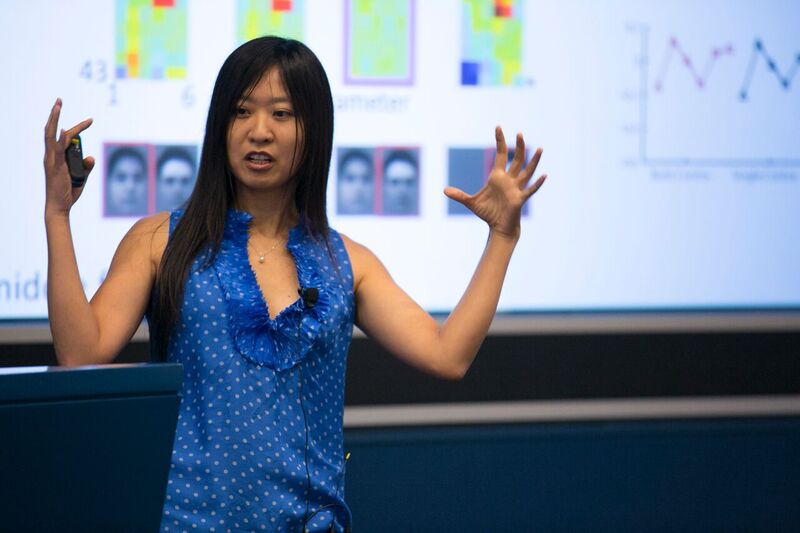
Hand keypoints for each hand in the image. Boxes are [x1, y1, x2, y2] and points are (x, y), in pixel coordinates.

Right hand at [43, 98, 93, 217]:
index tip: (89, 121)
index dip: (75, 128)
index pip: (63, 137)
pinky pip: (58, 150)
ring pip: (51, 135)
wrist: (59, 206)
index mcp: (56, 157)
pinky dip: (62, 139)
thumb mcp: (82, 177)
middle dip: (54, 114)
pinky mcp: (55, 167)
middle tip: (59, 100)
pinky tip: (67, 129)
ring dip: (55, 119)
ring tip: (58, 105)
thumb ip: (86, 166)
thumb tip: (91, 156)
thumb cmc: (68, 192)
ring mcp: (52, 160)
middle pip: (51, 131)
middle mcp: (51, 156)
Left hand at [444, 126, 545, 239]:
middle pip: (516, 160)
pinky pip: (530, 190)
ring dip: (533, 161)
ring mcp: (516, 188)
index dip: (500, 141)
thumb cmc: (488, 213)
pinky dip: (537, 183)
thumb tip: (444, 190)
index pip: (500, 155)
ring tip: (540, 149)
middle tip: (519, 133)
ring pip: (527, 171)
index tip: (498, 127)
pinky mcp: (520, 199)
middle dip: (518, 147)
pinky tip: (544, 175)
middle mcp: (509, 180)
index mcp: (497, 177)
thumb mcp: (471, 202)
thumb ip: (459, 195)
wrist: (498, 227)